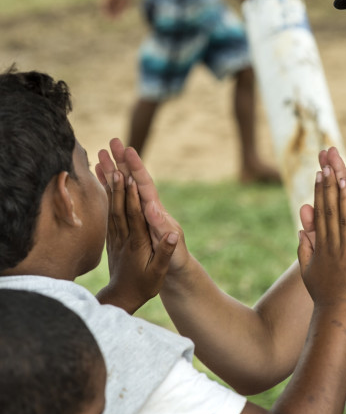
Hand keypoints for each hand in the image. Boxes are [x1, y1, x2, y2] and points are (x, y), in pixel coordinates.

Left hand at [95, 167, 177, 312]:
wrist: (121, 297)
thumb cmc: (144, 285)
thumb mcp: (158, 272)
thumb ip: (164, 253)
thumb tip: (172, 234)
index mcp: (138, 243)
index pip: (134, 216)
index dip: (132, 198)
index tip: (131, 179)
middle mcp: (124, 237)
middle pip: (119, 208)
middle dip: (118, 187)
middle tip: (115, 166)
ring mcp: (116, 238)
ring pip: (111, 209)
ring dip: (110, 190)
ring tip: (107, 170)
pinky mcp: (111, 239)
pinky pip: (108, 215)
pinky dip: (107, 200)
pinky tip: (106, 187)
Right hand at [96, 139, 191, 274]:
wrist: (177, 272)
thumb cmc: (176, 261)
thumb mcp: (172, 245)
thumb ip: (161, 226)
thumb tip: (152, 207)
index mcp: (157, 213)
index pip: (146, 185)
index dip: (138, 168)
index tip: (129, 151)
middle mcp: (148, 208)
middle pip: (134, 180)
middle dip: (123, 161)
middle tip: (112, 141)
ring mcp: (140, 213)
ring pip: (124, 187)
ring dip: (113, 170)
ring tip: (100, 154)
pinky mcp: (133, 221)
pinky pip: (119, 200)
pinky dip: (110, 188)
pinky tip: (101, 178)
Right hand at [297, 164, 345, 316]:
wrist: (337, 314)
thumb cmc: (324, 293)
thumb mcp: (307, 270)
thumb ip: (304, 248)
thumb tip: (301, 229)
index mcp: (320, 245)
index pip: (320, 212)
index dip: (320, 191)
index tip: (320, 172)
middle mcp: (332, 245)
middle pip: (331, 210)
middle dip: (331, 186)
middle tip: (330, 164)